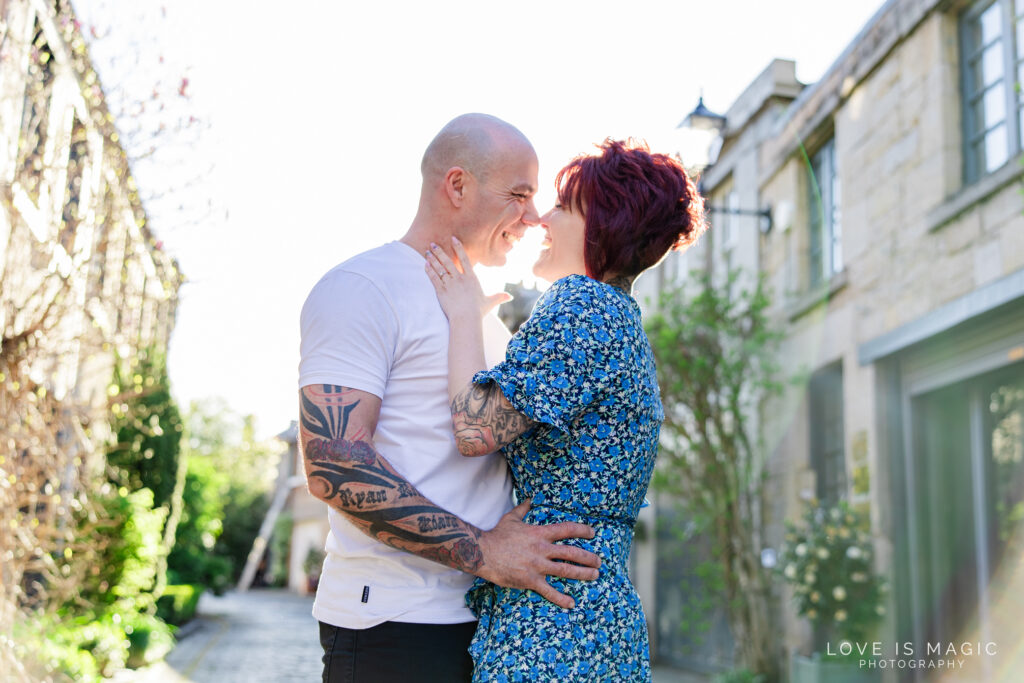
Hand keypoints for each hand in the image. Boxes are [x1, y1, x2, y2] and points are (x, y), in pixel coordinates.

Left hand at [425, 237, 509, 320]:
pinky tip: (425, 265)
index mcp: (471, 278)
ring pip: (439, 268)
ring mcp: (449, 284)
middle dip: (439, 251)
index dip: (458, 247)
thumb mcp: (490, 302)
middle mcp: (459, 278)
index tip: (453, 239)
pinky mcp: (441, 291)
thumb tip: (509, 297)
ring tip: (427, 252)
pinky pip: (434, 278)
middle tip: (432, 244)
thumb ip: (498, 297)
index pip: (464, 259)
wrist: (466, 318)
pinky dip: (429, 270)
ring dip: (432, 259)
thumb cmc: (478, 311)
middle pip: (448, 261)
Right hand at [474, 500, 601, 609]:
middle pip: (572, 552)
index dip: (582, 531)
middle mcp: (542, 549)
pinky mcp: (530, 580)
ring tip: (594, 575)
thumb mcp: (511, 518)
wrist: (482, 552)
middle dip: (588, 557)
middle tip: (599, 561)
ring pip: (566, 570)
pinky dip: (561, 598)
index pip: (567, 530)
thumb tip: (529, 498)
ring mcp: (537, 566)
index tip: (592, 533)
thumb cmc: (497, 535)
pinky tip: (572, 603)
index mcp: (539, 533)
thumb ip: (523, 508)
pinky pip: (549, 591)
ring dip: (583, 574)